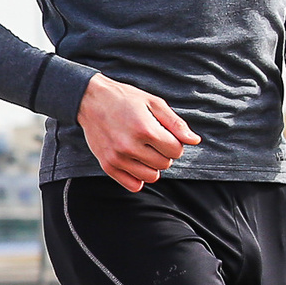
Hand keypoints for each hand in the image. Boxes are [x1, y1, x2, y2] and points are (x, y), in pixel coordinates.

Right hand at [77, 73, 198, 191]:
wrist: (90, 99)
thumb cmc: (125, 99)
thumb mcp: (153, 103)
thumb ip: (176, 124)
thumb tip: (195, 141)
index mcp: (145, 129)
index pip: (176, 150)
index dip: (175, 143)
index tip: (165, 135)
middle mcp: (130, 146)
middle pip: (164, 164)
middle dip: (164, 153)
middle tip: (153, 141)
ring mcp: (117, 158)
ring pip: (151, 177)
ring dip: (152, 166)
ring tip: (144, 151)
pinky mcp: (107, 165)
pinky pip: (133, 185)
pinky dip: (139, 178)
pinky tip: (136, 163)